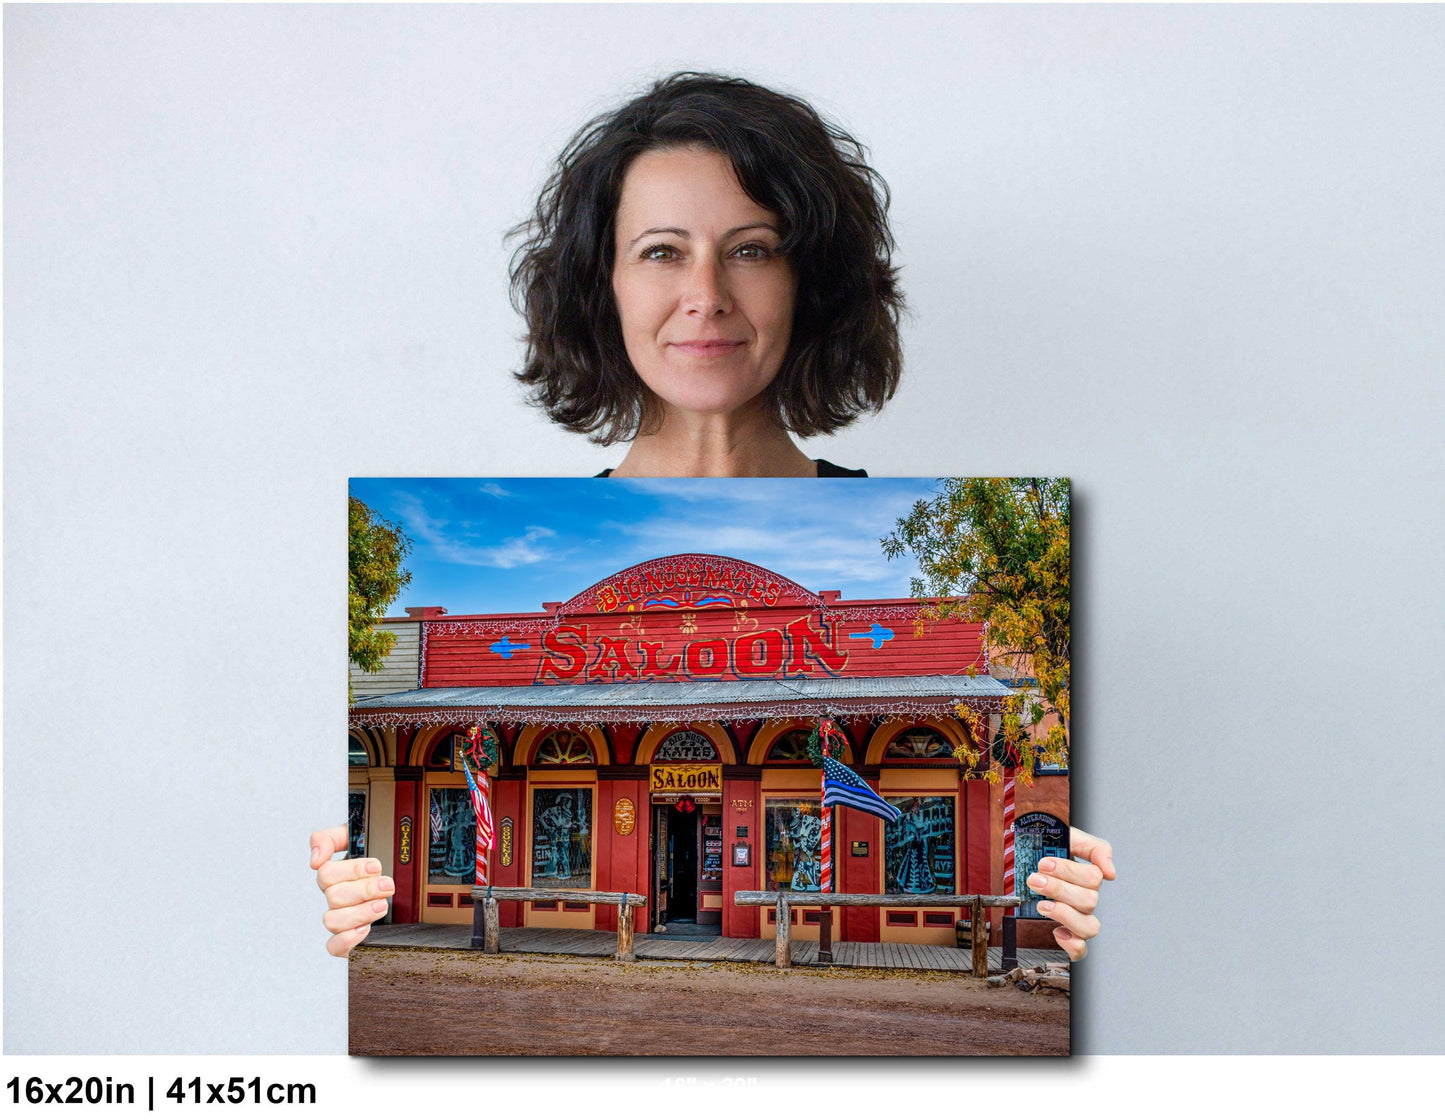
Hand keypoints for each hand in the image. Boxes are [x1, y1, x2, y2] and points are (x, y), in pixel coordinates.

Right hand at [311, 825, 394, 957]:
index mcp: (336, 874)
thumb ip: (332, 838)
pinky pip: (334, 947)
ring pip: (332, 921)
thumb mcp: (358, 837)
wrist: (402, 877)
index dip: (352, 870)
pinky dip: (347, 940)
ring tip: (382, 905)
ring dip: (359, 913)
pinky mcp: (349, 939)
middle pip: (333, 897)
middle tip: (386, 885)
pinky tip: (365, 929)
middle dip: (364, 890)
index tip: (375, 866)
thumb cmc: (377, 857)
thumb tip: (315, 858)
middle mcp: (336, 897)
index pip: (326, 873)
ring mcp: (342, 918)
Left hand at [1026, 827, 1114, 961]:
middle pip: (1089, 901)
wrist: (1024, 859)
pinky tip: (1056, 932)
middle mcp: (1087, 900)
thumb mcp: (1069, 838)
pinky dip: (1071, 945)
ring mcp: (1079, 919)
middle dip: (1058, 889)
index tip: (1044, 863)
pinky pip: (1080, 950)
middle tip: (1034, 880)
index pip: (1093, 878)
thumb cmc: (1047, 850)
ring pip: (1089, 927)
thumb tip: (1111, 872)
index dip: (1068, 871)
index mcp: (1088, 877)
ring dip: (1064, 915)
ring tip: (1041, 905)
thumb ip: (1094, 847)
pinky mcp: (1068, 935)